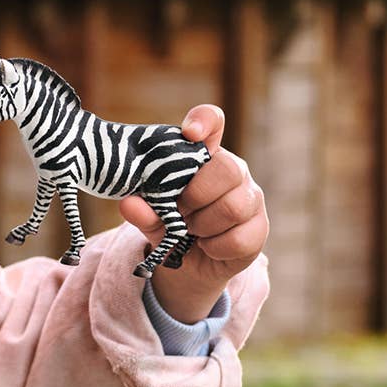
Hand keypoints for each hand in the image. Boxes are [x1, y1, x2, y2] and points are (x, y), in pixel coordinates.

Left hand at [118, 104, 268, 323]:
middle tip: (178, 211)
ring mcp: (250, 199)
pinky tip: (206, 246)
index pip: (213, 122)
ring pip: (233, 207)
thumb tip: (128, 203)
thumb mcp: (150, 217)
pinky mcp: (258, 230)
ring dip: (203, 224)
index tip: (189, 132)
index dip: (204, 120)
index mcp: (204, 157)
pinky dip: (214, 248)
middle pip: (226, 169)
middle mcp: (233, 171)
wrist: (185, 266)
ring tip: (190, 230)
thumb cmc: (168, 226)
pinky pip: (238, 239)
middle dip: (195, 195)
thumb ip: (141, 209)